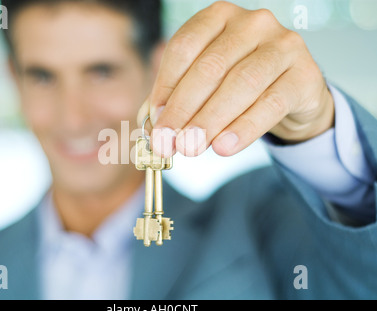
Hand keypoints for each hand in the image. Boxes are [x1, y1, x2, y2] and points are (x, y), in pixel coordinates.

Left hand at [137, 1, 333, 157]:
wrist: (291, 92)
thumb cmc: (240, 85)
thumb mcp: (206, 85)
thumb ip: (177, 100)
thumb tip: (152, 128)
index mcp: (219, 17)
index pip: (184, 48)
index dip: (165, 87)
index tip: (154, 120)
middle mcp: (252, 23)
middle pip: (210, 67)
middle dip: (184, 110)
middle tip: (168, 142)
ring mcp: (282, 45)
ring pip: (240, 84)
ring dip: (210, 120)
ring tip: (191, 147)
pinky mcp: (305, 74)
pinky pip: (271, 104)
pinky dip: (244, 128)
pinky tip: (223, 147)